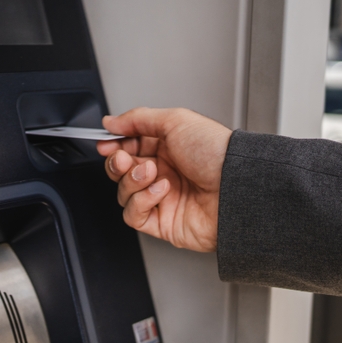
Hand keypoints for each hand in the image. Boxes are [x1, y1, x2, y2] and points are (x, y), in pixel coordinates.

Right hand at [97, 108, 231, 251]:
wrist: (235, 186)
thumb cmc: (216, 153)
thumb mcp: (175, 120)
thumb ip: (138, 119)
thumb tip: (111, 121)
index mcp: (166, 149)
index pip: (127, 148)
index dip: (113, 146)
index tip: (106, 143)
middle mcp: (163, 174)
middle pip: (120, 172)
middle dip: (117, 164)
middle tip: (124, 159)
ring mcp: (162, 199)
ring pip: (123, 193)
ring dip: (133, 181)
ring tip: (153, 173)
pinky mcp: (162, 223)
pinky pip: (133, 216)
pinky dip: (141, 202)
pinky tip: (161, 191)